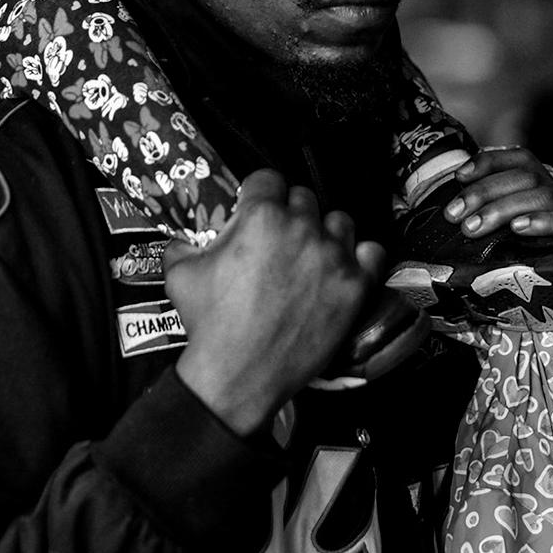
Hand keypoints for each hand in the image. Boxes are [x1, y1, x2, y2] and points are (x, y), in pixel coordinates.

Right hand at [164, 169, 385, 435]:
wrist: (239, 374)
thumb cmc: (209, 324)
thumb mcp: (179, 275)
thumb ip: (182, 246)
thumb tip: (183, 241)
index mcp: (261, 216)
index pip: (267, 178)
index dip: (258, 192)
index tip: (254, 206)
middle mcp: (302, 229)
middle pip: (304, 198)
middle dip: (289, 212)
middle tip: (278, 238)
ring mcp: (333, 257)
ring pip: (340, 221)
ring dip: (325, 232)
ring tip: (311, 253)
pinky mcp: (355, 287)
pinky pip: (372, 253)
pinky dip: (360, 257)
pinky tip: (343, 268)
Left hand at [450, 146, 552, 377]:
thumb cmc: (529, 305)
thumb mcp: (498, 262)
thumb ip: (479, 237)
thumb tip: (432, 219)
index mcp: (550, 202)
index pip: (524, 161)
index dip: (491, 161)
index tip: (459, 176)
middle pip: (530, 177)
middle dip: (486, 192)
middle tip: (457, 217)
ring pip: (548, 196)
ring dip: (505, 207)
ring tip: (475, 227)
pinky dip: (546, 221)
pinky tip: (520, 229)